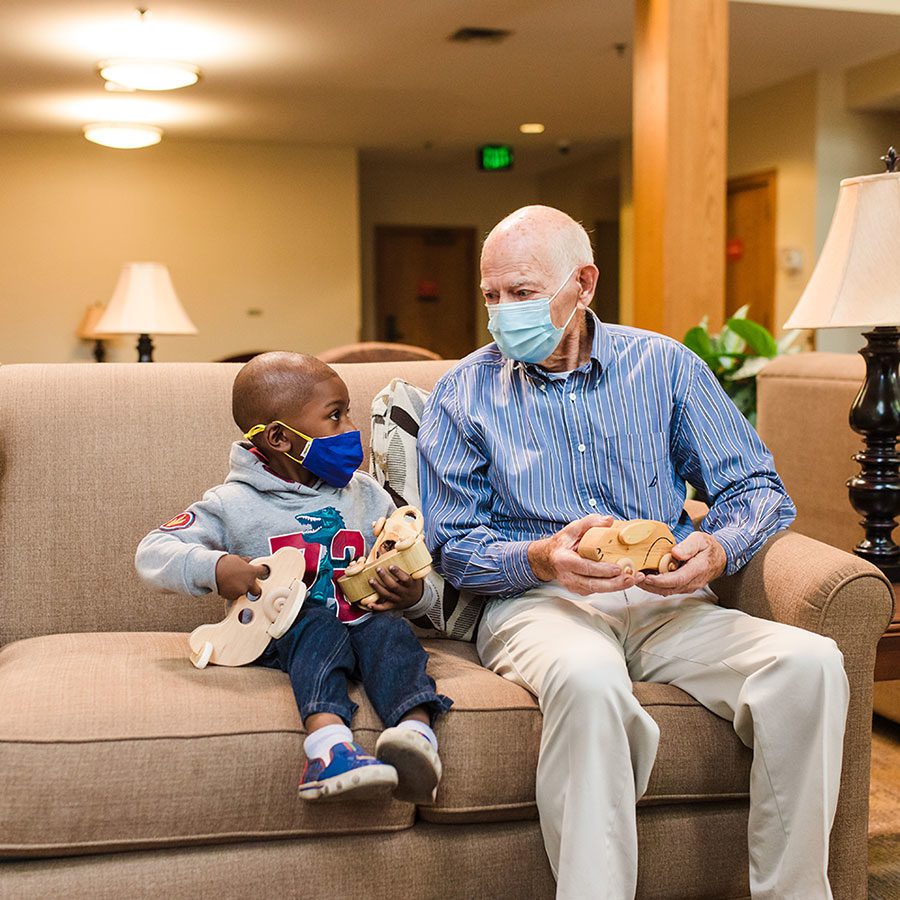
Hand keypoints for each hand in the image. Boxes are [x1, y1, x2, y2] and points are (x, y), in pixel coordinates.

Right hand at [215, 554, 268, 601]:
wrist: (212, 571)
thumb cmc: (225, 563)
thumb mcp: (238, 559)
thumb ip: (246, 561)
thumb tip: (249, 561)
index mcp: (252, 572)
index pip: (263, 572)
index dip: (262, 570)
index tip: (261, 570)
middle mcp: (249, 583)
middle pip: (258, 590)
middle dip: (254, 588)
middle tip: (248, 583)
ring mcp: (241, 591)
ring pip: (245, 593)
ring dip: (241, 589)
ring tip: (233, 582)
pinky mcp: (233, 596)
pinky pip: (236, 596)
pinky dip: (233, 592)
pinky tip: (228, 586)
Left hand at [362, 565, 424, 611]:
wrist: (417, 599)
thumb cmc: (414, 583)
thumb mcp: (416, 575)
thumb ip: (410, 565)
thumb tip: (403, 547)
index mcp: (411, 585)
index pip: (405, 579)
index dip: (398, 573)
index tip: (391, 566)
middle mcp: (404, 593)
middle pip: (394, 586)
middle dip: (385, 578)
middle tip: (378, 569)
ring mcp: (398, 600)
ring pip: (387, 595)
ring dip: (378, 588)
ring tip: (371, 580)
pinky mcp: (393, 606)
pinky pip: (384, 608)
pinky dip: (376, 607)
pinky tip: (369, 604)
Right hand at [527, 515, 644, 595]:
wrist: (548, 559)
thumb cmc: (561, 543)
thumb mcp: (572, 529)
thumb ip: (590, 522)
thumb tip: (609, 521)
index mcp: (564, 560)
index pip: (585, 567)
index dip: (602, 569)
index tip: (618, 568)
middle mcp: (568, 576)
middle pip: (593, 584)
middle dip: (615, 583)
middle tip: (632, 578)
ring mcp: (574, 586)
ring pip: (597, 589)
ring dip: (617, 586)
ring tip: (634, 579)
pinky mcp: (580, 590)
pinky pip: (598, 590)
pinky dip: (612, 586)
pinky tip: (625, 580)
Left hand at [640, 532, 726, 596]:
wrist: (720, 557)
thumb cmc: (709, 547)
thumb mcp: (701, 539)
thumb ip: (689, 546)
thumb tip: (676, 553)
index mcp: (698, 569)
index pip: (677, 579)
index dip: (660, 580)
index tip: (647, 577)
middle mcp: (693, 582)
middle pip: (668, 589)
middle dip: (649, 585)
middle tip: (634, 578)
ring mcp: (689, 586)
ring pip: (667, 591)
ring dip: (650, 587)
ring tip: (636, 578)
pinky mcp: (684, 586)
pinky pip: (668, 589)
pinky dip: (655, 586)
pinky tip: (645, 578)